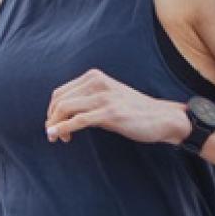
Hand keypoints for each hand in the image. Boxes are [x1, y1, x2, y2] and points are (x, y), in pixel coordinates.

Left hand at [45, 68, 188, 145]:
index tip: (55, 126)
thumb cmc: (135, 110)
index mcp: (95, 77)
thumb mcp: (109, 97)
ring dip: (55, 126)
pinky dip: (63, 128)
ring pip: (65, 109)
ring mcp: (104, 97)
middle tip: (54, 135)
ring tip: (57, 138)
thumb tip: (64, 114)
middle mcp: (97, 83)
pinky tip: (58, 136)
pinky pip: (79, 120)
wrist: (163, 117)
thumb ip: (89, 99)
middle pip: (59, 100)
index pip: (60, 92)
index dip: (53, 111)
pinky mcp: (110, 113)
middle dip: (51, 119)